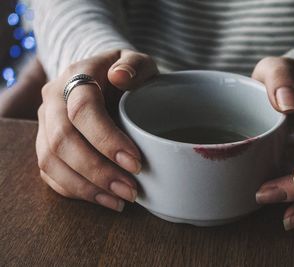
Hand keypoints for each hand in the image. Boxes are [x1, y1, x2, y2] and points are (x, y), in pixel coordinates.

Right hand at [36, 49, 157, 210]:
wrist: (100, 78)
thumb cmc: (125, 73)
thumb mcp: (137, 61)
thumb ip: (134, 65)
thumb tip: (120, 77)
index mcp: (76, 76)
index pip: (82, 109)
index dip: (107, 139)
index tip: (136, 163)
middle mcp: (53, 101)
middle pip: (63, 140)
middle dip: (98, 171)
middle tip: (130, 190)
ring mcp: (45, 124)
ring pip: (50, 161)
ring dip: (86, 187)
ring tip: (120, 201)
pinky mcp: (46, 143)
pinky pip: (49, 173)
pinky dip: (75, 190)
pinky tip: (103, 199)